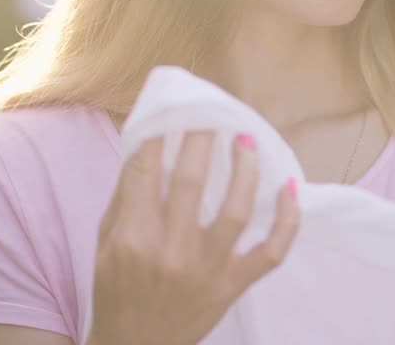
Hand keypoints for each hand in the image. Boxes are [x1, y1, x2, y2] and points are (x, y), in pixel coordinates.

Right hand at [87, 131, 300, 344]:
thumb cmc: (116, 289)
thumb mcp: (106, 241)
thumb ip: (126, 194)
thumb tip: (149, 141)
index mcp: (133, 236)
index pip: (148, 168)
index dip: (161, 131)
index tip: (175, 107)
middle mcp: (170, 251)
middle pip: (192, 179)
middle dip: (203, 136)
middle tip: (213, 113)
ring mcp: (206, 270)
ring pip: (236, 209)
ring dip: (245, 168)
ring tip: (247, 140)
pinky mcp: (233, 286)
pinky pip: (271, 251)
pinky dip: (287, 220)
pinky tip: (289, 188)